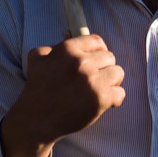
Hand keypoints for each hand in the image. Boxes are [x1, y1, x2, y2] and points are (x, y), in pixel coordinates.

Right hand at [6, 35, 125, 146]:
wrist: (37, 120)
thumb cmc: (37, 89)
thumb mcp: (37, 58)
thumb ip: (52, 47)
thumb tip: (68, 36)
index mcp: (68, 49)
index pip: (96, 41)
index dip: (99, 50)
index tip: (97, 59)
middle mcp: (82, 62)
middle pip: (110, 57)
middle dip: (104, 67)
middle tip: (95, 78)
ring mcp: (93, 81)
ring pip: (118, 73)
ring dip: (111, 82)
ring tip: (100, 89)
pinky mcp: (101, 99)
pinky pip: (120, 93)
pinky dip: (114, 99)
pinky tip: (103, 103)